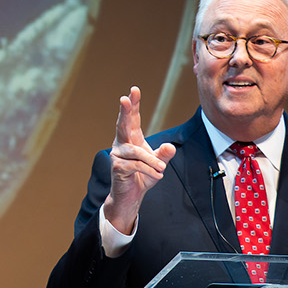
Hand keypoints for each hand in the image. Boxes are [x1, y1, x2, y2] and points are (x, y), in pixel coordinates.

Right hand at [105, 86, 176, 234]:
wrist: (130, 196)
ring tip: (162, 168)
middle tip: (124, 98)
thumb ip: (165, 154)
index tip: (134, 90)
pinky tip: (157, 175)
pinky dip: (149, 170)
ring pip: (136, 151)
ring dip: (151, 160)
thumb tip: (170, 146)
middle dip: (125, 111)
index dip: (134, 105)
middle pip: (123, 124)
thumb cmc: (143, 176)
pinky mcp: (117, 167)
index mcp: (131, 138)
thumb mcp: (159, 164)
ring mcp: (118, 155)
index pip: (133, 119)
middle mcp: (122, 143)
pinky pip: (136, 165)